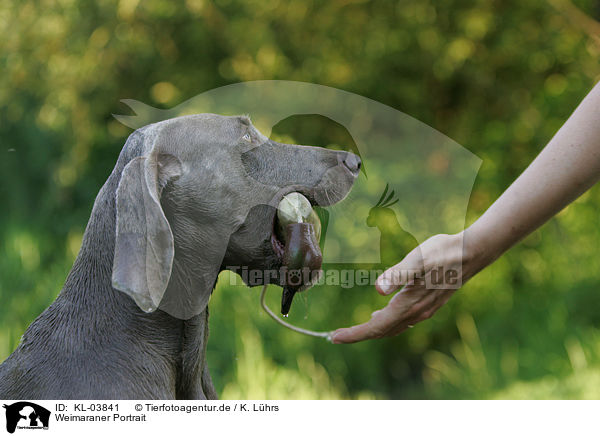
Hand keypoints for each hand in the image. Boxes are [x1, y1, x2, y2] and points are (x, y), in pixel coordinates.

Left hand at [331, 232, 481, 343]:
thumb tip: (378, 289)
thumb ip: (397, 274)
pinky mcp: (429, 304)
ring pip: (392, 328)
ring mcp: (424, 310)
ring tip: (354, 329)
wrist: (472, 253)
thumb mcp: (417, 259)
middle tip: (336, 336)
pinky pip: (402, 322)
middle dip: (358, 335)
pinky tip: (381, 314)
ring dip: (372, 330)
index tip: (334, 337)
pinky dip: (386, 323)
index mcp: (409, 305)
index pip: (376, 327)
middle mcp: (416, 313)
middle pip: (382, 331)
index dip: (354, 334)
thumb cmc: (443, 253)